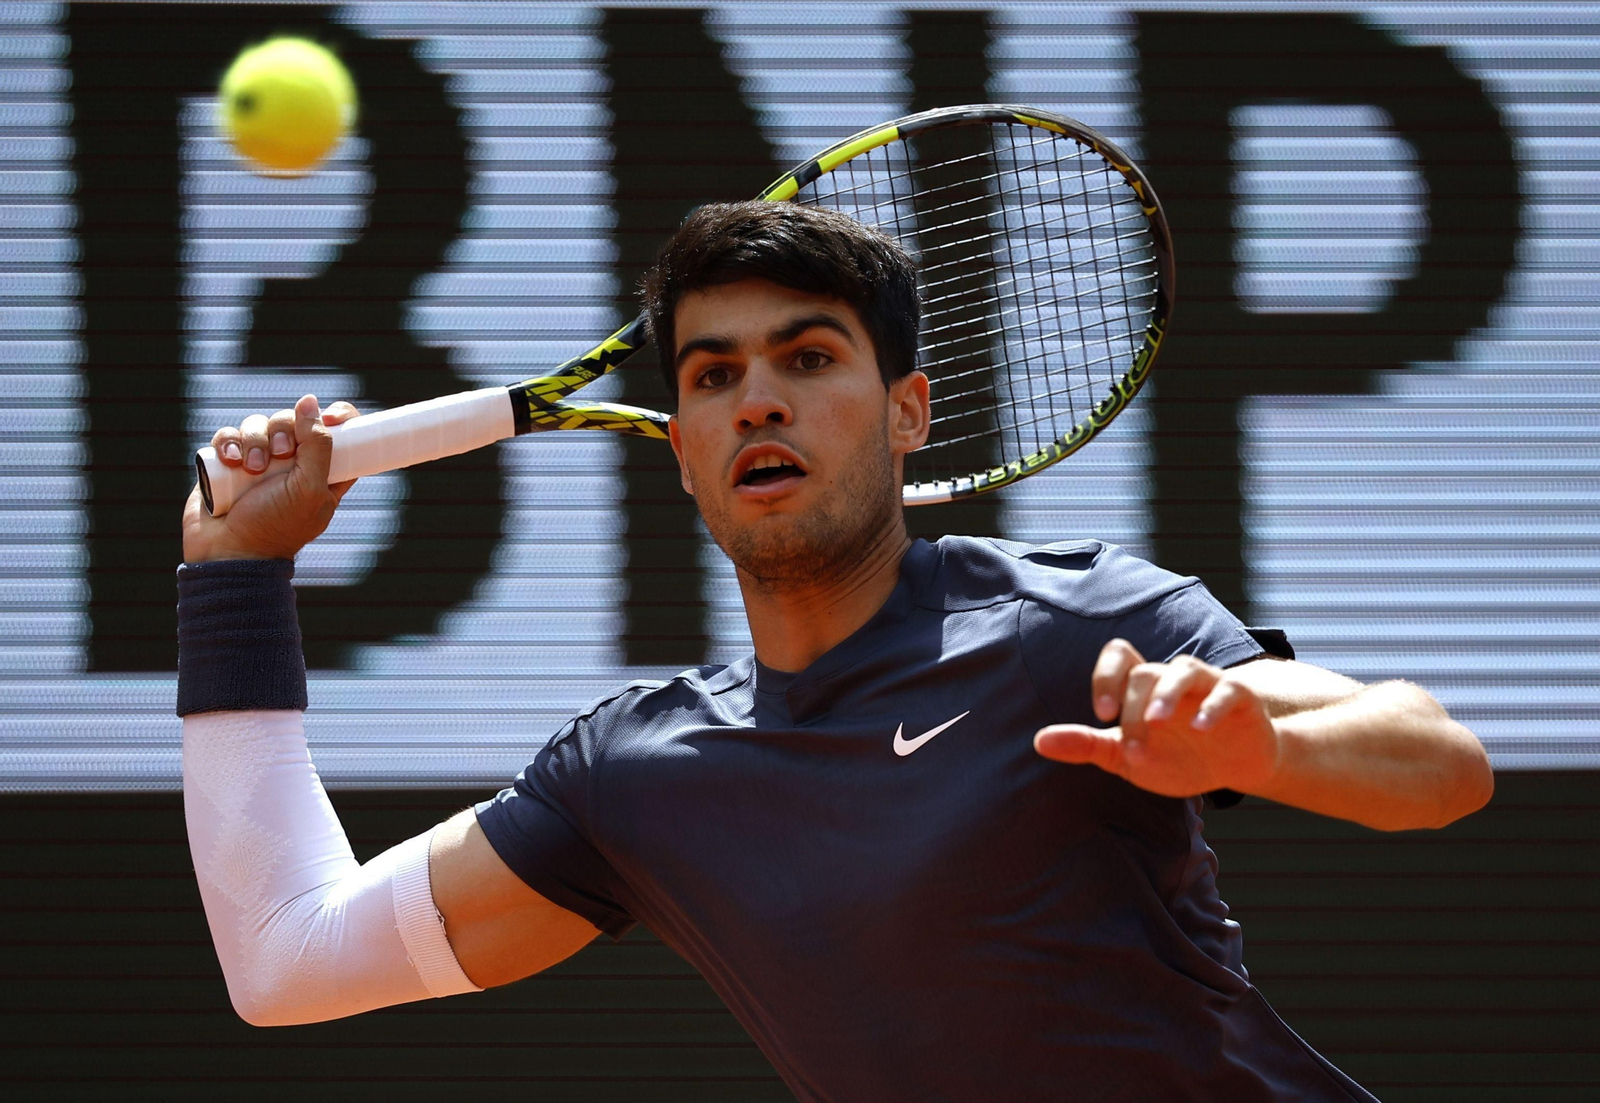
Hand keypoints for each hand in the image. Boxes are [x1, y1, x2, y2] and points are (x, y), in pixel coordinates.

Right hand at [182, 395, 360, 562]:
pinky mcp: (229, 462)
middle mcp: (292, 464)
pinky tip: (230, 461)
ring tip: (251, 469)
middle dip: (285, 429)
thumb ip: (317, 445)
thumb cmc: (276, 527)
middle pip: (293, 421)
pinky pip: (229, 434)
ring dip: (255, 440)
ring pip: (259, 424)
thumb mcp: (309, 489)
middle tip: (281, 455)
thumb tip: (310, 402)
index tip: (331, 417)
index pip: (339, 434)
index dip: (338, 418)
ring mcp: (259, 461)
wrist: (230, 553)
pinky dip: (229, 442)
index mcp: (323, 472)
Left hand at [1032, 639, 1280, 797]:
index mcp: (1143, 687)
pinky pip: (1227, 690)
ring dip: (1167, 694)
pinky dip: (1213, 706)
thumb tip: (1039, 741)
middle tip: (1133, 749)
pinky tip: (1202, 728)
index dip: (1105, 677)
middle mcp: (1172, 679)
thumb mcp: (1126, 756)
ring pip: (1183, 669)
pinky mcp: (1240, 698)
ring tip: (1156, 722)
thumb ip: (1087, 745)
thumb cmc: (1177, 756)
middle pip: (1145, 673)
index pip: (1118, 655)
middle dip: (1134, 711)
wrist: (1234, 768)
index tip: (1101, 714)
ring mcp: (1208, 684)